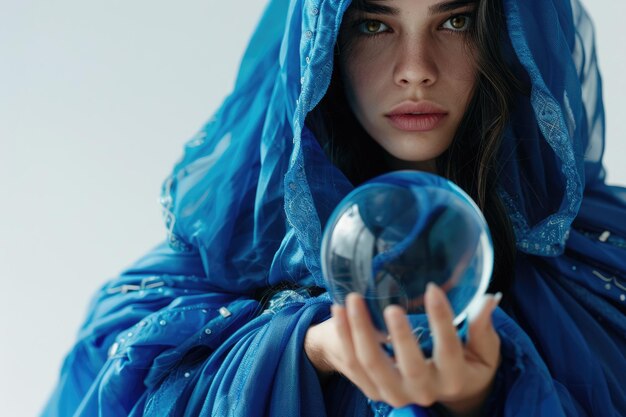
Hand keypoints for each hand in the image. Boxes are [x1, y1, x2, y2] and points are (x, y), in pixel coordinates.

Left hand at [304, 283, 501, 416]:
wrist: (444, 392)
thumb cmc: (466, 364)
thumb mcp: (483, 350)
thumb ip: (482, 327)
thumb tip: (488, 299)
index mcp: (453, 379)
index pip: (449, 349)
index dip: (442, 320)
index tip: (433, 288)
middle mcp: (423, 392)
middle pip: (408, 366)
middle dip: (399, 337)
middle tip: (391, 307)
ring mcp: (394, 393)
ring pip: (371, 365)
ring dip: (359, 332)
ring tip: (353, 299)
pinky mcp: (373, 389)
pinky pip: (352, 365)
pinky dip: (343, 336)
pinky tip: (338, 310)